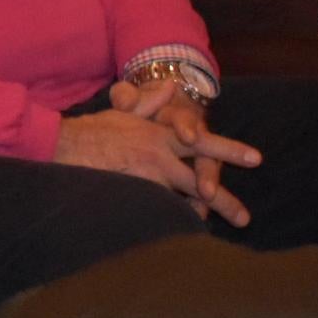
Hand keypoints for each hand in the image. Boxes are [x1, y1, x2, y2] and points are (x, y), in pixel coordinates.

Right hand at [64, 91, 256, 225]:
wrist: (61, 143)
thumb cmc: (92, 129)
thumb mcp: (123, 110)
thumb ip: (151, 101)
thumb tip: (173, 86)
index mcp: (159, 132)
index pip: (202, 141)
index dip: (230, 150)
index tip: (256, 158)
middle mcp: (159, 153)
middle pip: (200, 177)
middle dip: (225, 199)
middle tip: (245, 218)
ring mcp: (147, 173)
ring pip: (183, 197)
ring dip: (199, 213)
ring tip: (211, 228)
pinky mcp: (135, 190)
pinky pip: (161, 208)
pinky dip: (173, 219)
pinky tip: (181, 231)